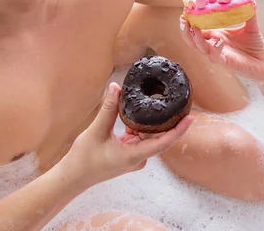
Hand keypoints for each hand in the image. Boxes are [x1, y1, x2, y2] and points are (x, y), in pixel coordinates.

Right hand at [64, 83, 193, 187]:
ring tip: (163, 104)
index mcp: (134, 155)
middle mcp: (138, 158)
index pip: (163, 142)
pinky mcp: (129, 155)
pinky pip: (141, 139)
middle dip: (169, 122)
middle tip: (179, 104)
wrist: (74, 176)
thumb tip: (116, 87)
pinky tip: (140, 115)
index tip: (190, 118)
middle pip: (160, 138)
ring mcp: (134, 158)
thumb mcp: (96, 131)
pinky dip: (141, 128)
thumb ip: (108, 108)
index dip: (178, 130)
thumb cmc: (84, 158)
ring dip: (153, 123)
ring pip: (150, 138)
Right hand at [180, 15, 263, 80]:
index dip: (192, 20)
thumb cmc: (255, 47)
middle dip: (186, 31)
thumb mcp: (252, 27)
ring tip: (194, 29)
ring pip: (201, 49)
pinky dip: (215, 49)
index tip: (187, 9)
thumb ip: (249, 13)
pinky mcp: (227, 63)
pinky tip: (219, 40)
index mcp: (217, 36)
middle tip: (183, 20)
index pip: (199, 28)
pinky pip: (216, 57)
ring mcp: (219, 55)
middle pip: (193, 40)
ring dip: (196, 40)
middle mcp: (215, 45)